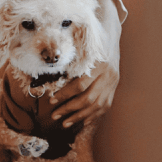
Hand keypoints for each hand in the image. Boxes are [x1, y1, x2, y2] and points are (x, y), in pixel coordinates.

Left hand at [51, 0, 121, 126]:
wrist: (111, 39)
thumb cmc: (89, 44)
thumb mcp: (80, 48)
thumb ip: (68, 61)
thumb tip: (47, 72)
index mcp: (98, 64)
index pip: (80, 84)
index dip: (65, 94)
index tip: (51, 100)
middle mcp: (108, 75)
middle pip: (88, 98)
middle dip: (70, 108)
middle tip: (55, 115)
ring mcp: (112, 83)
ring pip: (97, 105)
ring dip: (80, 116)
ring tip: (65, 122)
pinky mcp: (114, 88)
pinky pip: (105, 105)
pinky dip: (93, 115)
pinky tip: (82, 121)